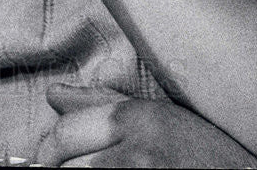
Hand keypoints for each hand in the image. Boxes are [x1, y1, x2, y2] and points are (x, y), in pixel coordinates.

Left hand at [36, 83, 256, 167]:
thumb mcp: (160, 117)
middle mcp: (135, 152)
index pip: (64, 133)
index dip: (47, 149)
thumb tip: (53, 94)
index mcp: (137, 119)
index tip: (47, 158)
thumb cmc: (209, 154)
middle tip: (59, 169)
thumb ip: (103, 104)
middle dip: (54, 168)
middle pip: (63, 164)